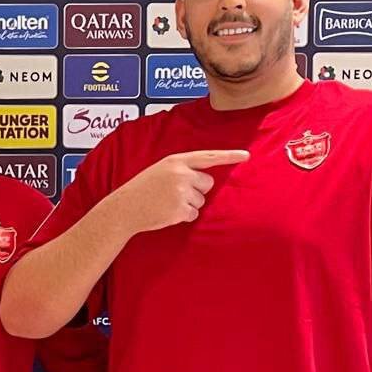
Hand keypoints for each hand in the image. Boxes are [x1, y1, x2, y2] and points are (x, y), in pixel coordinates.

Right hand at [111, 150, 249, 233]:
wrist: (125, 208)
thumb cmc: (144, 189)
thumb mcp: (161, 170)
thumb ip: (182, 169)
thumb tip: (207, 180)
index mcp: (176, 161)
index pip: (208, 157)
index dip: (229, 156)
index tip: (246, 155)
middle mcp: (181, 174)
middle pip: (208, 183)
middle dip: (197, 189)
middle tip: (174, 193)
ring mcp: (181, 192)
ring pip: (201, 200)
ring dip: (188, 204)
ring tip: (167, 203)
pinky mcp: (181, 209)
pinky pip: (194, 214)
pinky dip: (183, 216)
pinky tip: (167, 212)